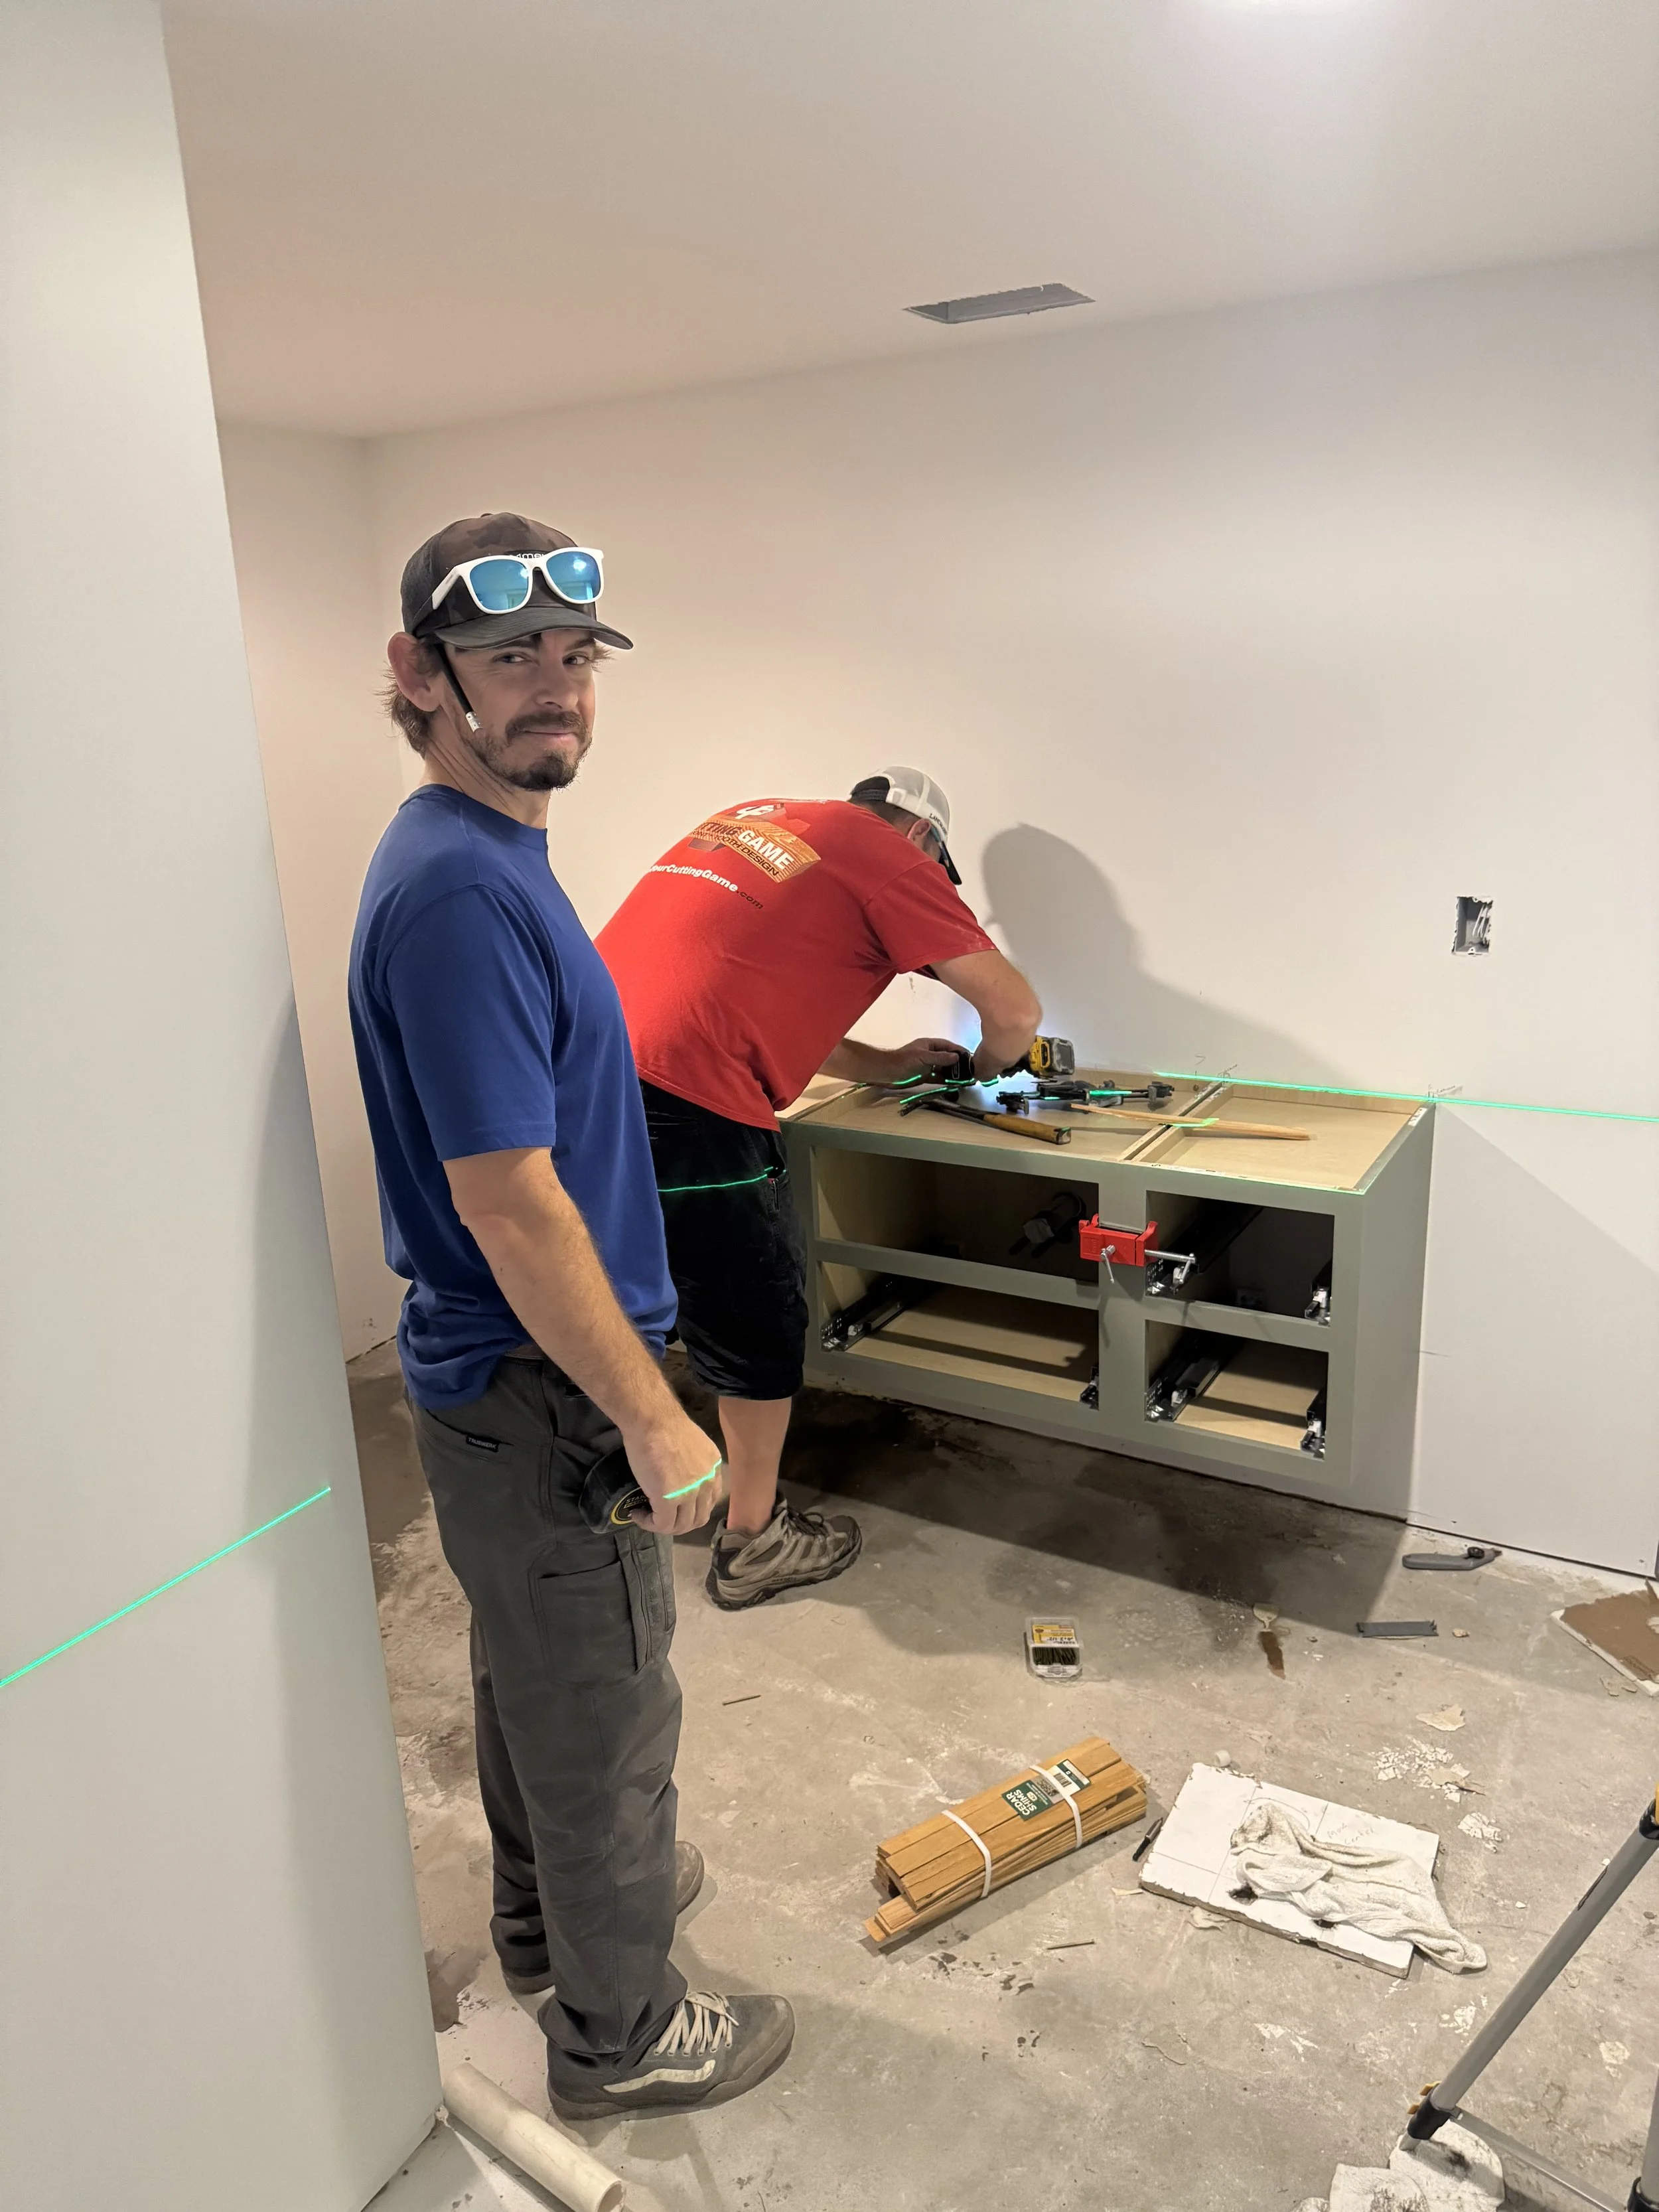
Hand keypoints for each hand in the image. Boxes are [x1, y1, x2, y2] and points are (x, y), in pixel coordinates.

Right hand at [624, 1405, 725, 1535]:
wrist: (652, 1420)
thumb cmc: (664, 1424)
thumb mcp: (692, 1442)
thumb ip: (692, 1461)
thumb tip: (678, 1473)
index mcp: (713, 1467)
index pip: (710, 1500)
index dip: (693, 1509)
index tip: (676, 1506)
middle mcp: (707, 1482)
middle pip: (698, 1518)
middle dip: (680, 1523)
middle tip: (661, 1517)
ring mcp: (690, 1493)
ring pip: (681, 1525)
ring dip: (663, 1526)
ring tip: (647, 1517)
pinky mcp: (669, 1501)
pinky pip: (662, 1524)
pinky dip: (649, 1524)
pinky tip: (637, 1515)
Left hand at [884, 1036, 968, 1083]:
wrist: (887, 1073)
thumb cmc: (904, 1061)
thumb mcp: (923, 1057)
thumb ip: (940, 1057)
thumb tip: (956, 1057)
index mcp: (929, 1045)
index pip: (948, 1046)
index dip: (959, 1050)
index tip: (970, 1056)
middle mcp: (930, 1054)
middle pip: (947, 1058)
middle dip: (959, 1063)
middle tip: (971, 1070)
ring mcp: (928, 1066)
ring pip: (944, 1069)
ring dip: (954, 1073)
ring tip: (967, 1079)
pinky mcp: (925, 1077)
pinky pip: (939, 1078)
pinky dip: (947, 1081)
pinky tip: (955, 1084)